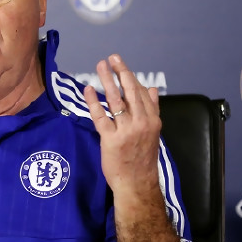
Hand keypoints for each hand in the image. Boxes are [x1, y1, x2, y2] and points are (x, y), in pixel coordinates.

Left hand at [82, 54, 160, 196]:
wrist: (137, 184)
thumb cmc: (142, 158)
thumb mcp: (153, 132)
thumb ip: (152, 110)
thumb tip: (152, 89)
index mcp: (152, 120)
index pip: (141, 92)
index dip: (130, 76)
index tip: (121, 64)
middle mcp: (140, 123)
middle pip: (130, 92)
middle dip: (120, 72)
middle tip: (112, 57)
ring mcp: (125, 131)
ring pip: (116, 100)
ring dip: (107, 80)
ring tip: (100, 66)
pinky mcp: (111, 139)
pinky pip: (101, 116)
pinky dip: (94, 101)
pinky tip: (88, 89)